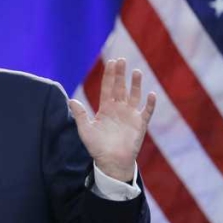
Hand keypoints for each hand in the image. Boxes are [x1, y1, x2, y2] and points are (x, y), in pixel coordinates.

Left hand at [67, 58, 156, 181]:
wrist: (111, 162)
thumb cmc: (97, 147)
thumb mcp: (85, 130)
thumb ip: (80, 115)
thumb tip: (70, 100)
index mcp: (106, 109)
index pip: (107, 88)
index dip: (109, 75)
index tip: (111, 62)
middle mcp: (119, 109)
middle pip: (120, 88)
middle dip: (121, 74)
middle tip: (122, 60)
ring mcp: (130, 115)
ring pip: (134, 96)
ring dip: (136, 84)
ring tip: (136, 72)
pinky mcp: (140, 124)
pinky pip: (147, 112)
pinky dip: (150, 104)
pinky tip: (151, 94)